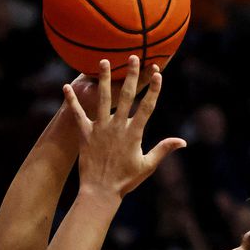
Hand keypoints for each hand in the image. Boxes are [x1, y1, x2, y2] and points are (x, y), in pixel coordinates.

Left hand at [61, 56, 185, 198]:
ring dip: (104, 79)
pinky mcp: (85, 134)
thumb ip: (163, 149)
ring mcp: (100, 129)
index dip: (153, 89)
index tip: (158, 73)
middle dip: (131, 75)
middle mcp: (117, 127)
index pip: (147, 106)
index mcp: (134, 133)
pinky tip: (66, 86)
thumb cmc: (125, 181)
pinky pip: (77, 114)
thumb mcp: (147, 165)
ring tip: (103, 61)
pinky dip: (71, 101)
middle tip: (133, 57)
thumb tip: (183, 141)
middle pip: (126, 96)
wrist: (100, 192)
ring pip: (102, 99)